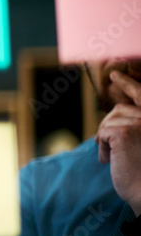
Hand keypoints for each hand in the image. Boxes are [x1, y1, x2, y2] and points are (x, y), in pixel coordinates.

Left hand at [98, 71, 140, 215]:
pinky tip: (110, 161)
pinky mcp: (125, 132)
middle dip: (109, 126)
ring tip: (114, 158)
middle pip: (120, 109)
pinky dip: (102, 148)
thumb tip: (113, 117)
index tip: (114, 74)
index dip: (128, 83)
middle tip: (105, 145)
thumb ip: (135, 127)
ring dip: (105, 139)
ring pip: (109, 121)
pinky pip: (102, 132)